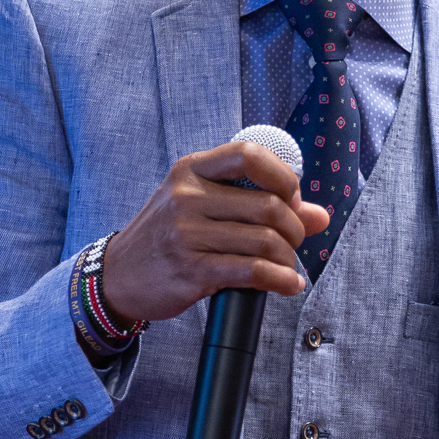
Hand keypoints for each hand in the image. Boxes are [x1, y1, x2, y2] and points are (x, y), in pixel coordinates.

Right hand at [99, 140, 330, 322]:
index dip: (284, 176)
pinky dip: (281, 280)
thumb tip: (320, 215)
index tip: (292, 198)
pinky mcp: (191, 271)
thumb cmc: (168, 236)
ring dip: (288, 258)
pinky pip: (253, 272)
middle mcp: (187, 197)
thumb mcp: (202, 206)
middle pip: (268, 205)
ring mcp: (187, 235)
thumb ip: (259, 203)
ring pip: (265, 241)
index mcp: (191, 171)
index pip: (250, 154)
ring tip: (287, 266)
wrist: (117, 276)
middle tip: (292, 241)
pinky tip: (287, 284)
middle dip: (294, 228)